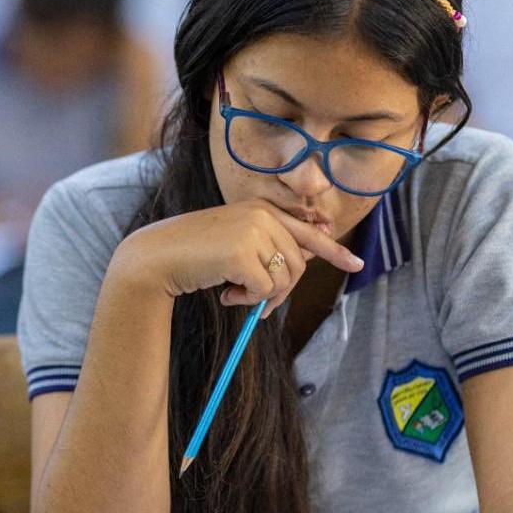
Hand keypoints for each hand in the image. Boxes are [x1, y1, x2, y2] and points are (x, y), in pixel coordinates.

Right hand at [112, 199, 364, 317]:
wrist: (157, 257)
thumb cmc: (193, 254)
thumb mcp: (235, 242)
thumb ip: (267, 245)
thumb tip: (306, 259)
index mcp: (260, 208)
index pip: (306, 230)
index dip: (333, 250)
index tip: (356, 262)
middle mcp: (261, 214)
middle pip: (298, 263)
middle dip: (282, 290)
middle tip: (257, 304)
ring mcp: (252, 231)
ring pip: (284, 279)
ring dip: (263, 297)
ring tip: (235, 295)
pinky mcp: (242, 254)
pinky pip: (265, 290)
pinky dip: (248, 301)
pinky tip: (226, 295)